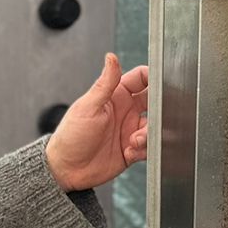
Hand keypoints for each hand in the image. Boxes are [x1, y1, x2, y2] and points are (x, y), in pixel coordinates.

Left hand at [44, 55, 147, 192]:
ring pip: (154, 127)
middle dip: (159, 110)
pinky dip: (144, 150)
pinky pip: (149, 147)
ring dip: (148, 134)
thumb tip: (111, 57)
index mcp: (115, 96)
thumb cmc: (71, 136)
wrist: (66, 170)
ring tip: (133, 142)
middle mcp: (125, 112)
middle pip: (155, 103)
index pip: (142, 79)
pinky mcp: (132, 150)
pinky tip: (129, 152)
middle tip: (152, 119)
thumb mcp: (88, 106)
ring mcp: (129, 130)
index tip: (162, 84)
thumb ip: (104, 83)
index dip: (154, 78)